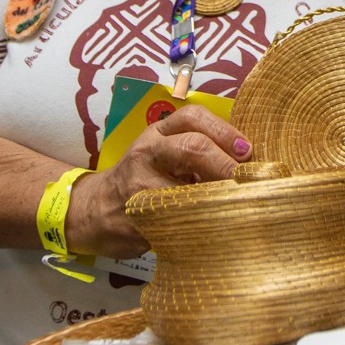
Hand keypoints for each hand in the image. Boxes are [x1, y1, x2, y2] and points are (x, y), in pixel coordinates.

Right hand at [66, 104, 252, 258]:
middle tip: (247, 178)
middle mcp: (147, 152)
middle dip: (226, 163)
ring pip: (187, 188)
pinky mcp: (139, 218)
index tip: (247, 150)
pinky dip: (201, 224)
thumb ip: (198, 151)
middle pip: (192, 147)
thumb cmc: (142, 178)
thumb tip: (249, 162)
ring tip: (236, 204)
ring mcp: (140, 186)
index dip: (225, 131)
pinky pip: (177, 221)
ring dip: (217, 198)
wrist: (95, 209)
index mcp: (158, 132)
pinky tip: (215, 227)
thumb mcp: (164, 153)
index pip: (193, 117)